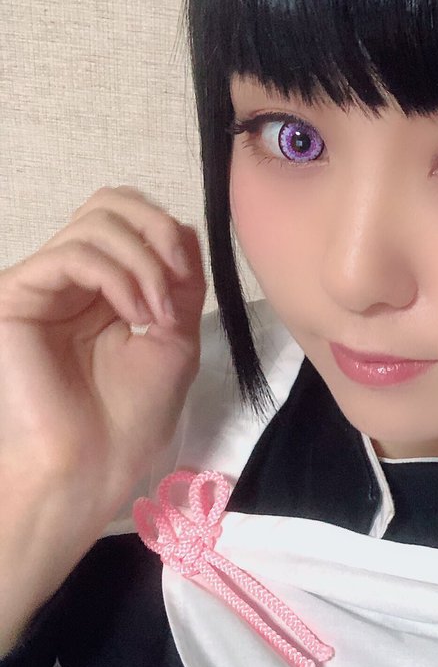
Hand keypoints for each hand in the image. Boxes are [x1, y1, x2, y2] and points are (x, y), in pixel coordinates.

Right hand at [0, 187, 206, 640]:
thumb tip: (183, 228)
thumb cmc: (131, 416)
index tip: (190, 280)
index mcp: (106, 286)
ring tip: (156, 314)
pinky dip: (117, 275)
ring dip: (143, 262)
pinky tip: (134, 313)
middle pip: (109, 203)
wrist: (93, 464)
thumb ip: (180, 283)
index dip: (168, 232)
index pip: (132, 219)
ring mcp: (43, 284)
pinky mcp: (18, 295)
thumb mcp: (174, 338)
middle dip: (155, 230)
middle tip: (177, 279)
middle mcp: (71, 279)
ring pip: (95, 223)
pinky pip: (73, 255)